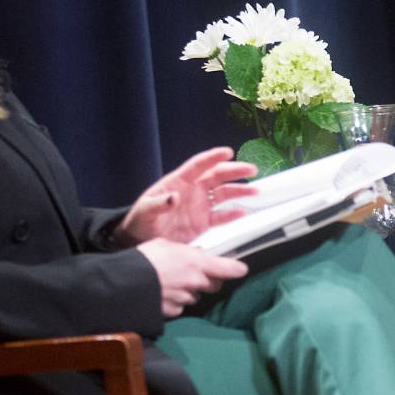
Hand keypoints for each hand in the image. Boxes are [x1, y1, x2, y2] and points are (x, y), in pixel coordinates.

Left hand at [119, 147, 258, 244]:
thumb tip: (174, 197)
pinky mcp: (203, 222)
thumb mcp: (144, 212)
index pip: (198, 165)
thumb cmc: (139, 222)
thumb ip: (158, 204)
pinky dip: (232, 214)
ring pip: (223, 194)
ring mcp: (199, 206)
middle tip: (251, 169)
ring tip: (255, 191)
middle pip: (217, 176)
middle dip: (235, 171)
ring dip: (239, 191)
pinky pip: (221, 216)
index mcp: (178, 183)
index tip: (228, 152)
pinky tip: (242, 212)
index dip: (213, 157)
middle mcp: (192, 191)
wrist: (141, 242)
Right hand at [136, 240, 248, 317]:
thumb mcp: (166, 244)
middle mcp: (195, 282)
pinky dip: (175, 302)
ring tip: (172, 283)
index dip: (236, 269)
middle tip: (196, 273)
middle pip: (214, 285)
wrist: (123, 282)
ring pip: (196, 296)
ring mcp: (184, 298)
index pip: (227, 268)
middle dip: (209, 280)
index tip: (241, 269)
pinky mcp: (172, 311)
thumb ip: (184, 251)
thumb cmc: (144, 258)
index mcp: (197, 263)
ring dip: (190, 291)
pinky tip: (163, 294)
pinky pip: (180, 307)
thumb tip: (195, 254)